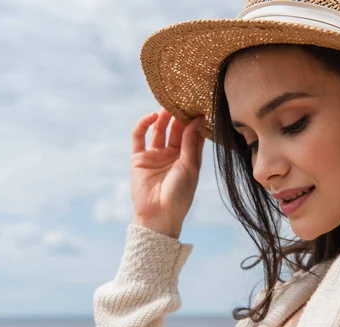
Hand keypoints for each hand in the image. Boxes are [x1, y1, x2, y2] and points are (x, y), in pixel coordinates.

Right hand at [130, 108, 205, 237]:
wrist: (159, 214)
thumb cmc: (180, 194)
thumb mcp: (189, 166)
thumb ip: (190, 142)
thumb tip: (197, 119)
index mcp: (188, 158)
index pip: (192, 134)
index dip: (195, 121)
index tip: (200, 105)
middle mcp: (172, 155)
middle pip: (176, 130)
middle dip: (179, 115)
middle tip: (183, 99)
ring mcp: (155, 156)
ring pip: (159, 130)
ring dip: (163, 117)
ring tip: (168, 104)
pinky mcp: (139, 158)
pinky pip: (139, 137)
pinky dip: (144, 125)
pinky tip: (152, 117)